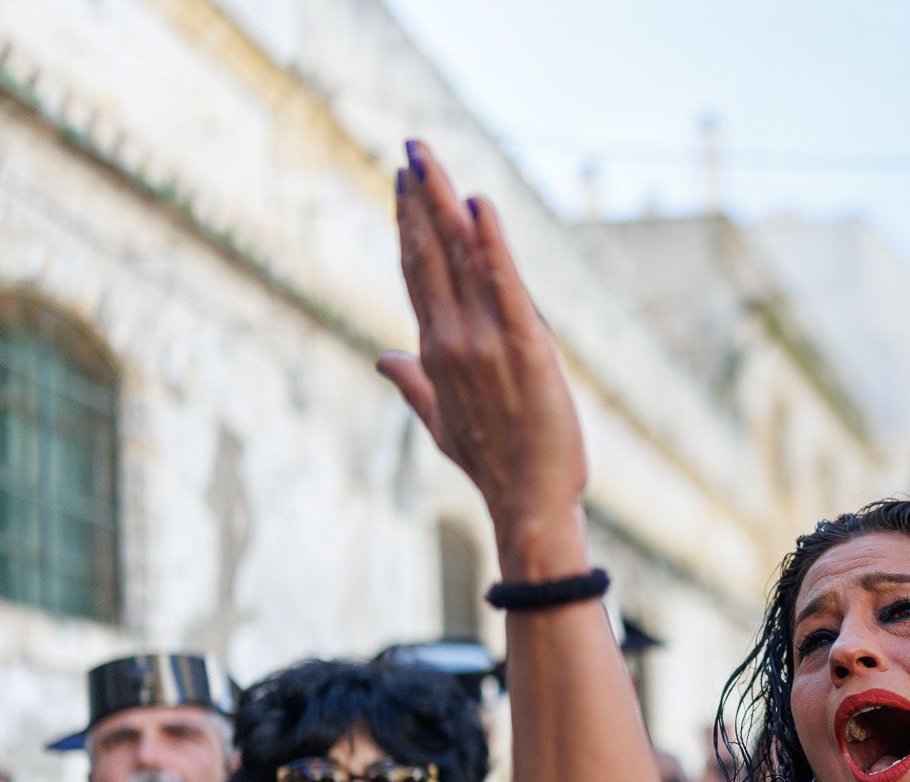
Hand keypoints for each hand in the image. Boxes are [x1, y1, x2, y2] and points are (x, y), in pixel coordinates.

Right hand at [376, 140, 588, 571]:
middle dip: (418, 200)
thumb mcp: (441, 423)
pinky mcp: (525, 348)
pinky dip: (492, 244)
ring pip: (460, 259)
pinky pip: (505, 285)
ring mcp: (484, 342)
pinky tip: (480, 206)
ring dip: (444, 205)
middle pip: (429, 255)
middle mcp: (452, 339)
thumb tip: (382, 358)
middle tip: (412, 151)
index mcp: (434, 352)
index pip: (417, 274)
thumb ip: (412, 384)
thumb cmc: (492, 466)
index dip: (409, 226)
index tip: (403, 186)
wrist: (527, 502)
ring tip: (430, 161)